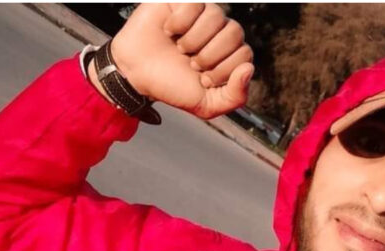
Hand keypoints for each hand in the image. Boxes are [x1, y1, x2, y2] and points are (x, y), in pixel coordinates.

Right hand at [106, 3, 253, 118]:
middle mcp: (219, 32)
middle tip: (191, 64)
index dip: (223, 70)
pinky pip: (195, 4)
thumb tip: (248, 70)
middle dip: (209, 56)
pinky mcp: (183, 2)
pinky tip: (169, 31)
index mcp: (229, 55)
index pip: (244, 55)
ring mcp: (202, 15)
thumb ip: (235, 97)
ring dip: (193, 40)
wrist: (135, 74)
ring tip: (180, 48)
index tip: (203, 79)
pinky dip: (179, 22)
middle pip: (235, 33)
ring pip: (216, 16)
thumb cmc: (171, 86)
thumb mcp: (206, 105)